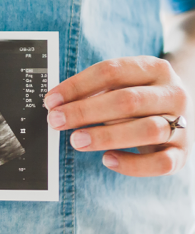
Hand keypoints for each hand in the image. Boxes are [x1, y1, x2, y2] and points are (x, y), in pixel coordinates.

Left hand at [44, 56, 193, 176]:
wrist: (181, 110)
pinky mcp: (183, 153)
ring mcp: (181, 123)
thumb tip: (54, 104)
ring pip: (147, 130)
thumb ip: (94, 91)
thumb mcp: (122, 84)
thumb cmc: (138, 96)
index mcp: (154, 68)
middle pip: (127, 101)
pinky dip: (133, 165)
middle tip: (56, 121)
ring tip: (76, 141)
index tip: (51, 100)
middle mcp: (172, 93)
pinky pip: (162, 163)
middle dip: (85, 111)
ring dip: (106, 136)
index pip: (112, 71)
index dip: (77, 86)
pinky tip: (107, 160)